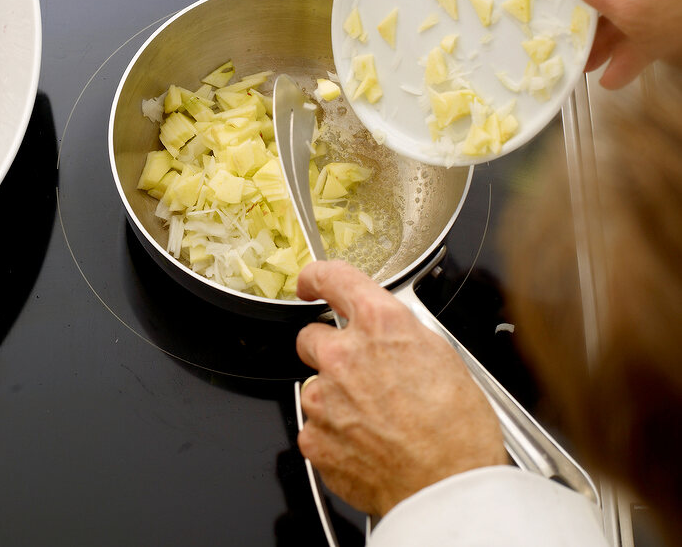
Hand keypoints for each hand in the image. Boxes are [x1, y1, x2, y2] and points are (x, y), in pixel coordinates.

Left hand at [295, 260, 506, 517]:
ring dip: (334, 397)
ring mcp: (323, 396)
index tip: (310, 283)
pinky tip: (366, 443)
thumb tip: (385, 331)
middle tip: (362, 376)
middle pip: (312, 337)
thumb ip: (400, 334)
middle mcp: (343, 354)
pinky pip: (313, 426)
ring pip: (314, 386)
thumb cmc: (458, 433)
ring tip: (375, 421)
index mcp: (380, 325)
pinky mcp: (313, 436)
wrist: (448, 491)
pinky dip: (333, 433)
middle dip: (331, 351)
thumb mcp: (442, 358)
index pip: (331, 277)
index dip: (316, 277)